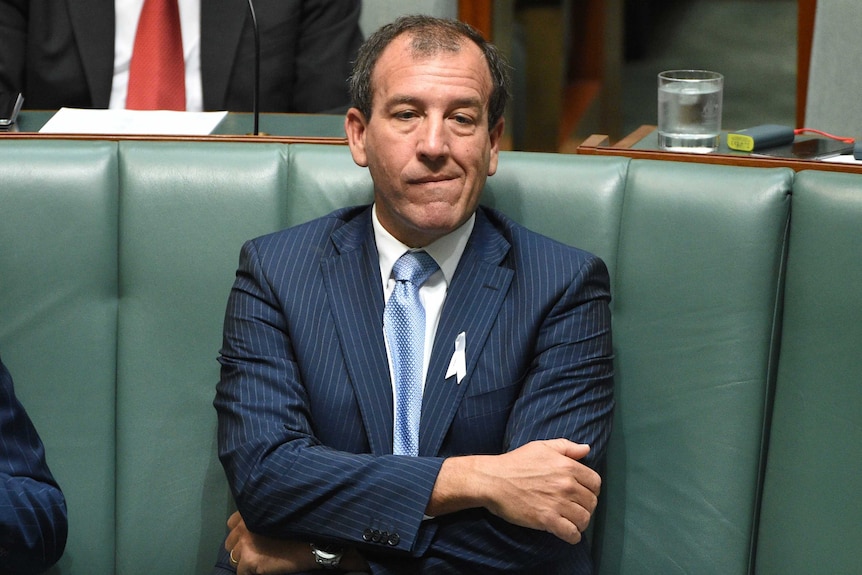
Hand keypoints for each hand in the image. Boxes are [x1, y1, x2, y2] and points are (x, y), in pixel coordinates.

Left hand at [225, 511, 314, 574]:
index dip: (240, 532)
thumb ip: (260, 518)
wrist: (309, 542)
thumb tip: (248, 531)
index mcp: (250, 513)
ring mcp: (244, 544)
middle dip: (240, 548)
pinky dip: (250, 572)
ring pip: (234, 559)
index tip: (251, 538)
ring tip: (259, 561)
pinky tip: (262, 569)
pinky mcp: (249, 560)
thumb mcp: (275, 515)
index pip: (231, 524)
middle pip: (230, 543)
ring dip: (244, 561)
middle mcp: (243, 526)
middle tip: (255, 552)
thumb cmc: (296, 527)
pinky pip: (241, 572)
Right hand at [430, 439, 600, 544]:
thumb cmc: (515, 462)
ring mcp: (558, 503)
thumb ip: (566, 447)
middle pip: (591, 502)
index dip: (591, 490)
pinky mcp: (547, 520)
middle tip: (574, 508)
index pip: (595, 483)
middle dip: (585, 507)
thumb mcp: (541, 447)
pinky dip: (572, 536)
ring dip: (580, 522)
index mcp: (567, 465)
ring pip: (584, 519)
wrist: (492, 480)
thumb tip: (586, 449)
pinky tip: (566, 532)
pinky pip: (572, 534)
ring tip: (571, 521)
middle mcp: (566, 484)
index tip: (582, 494)